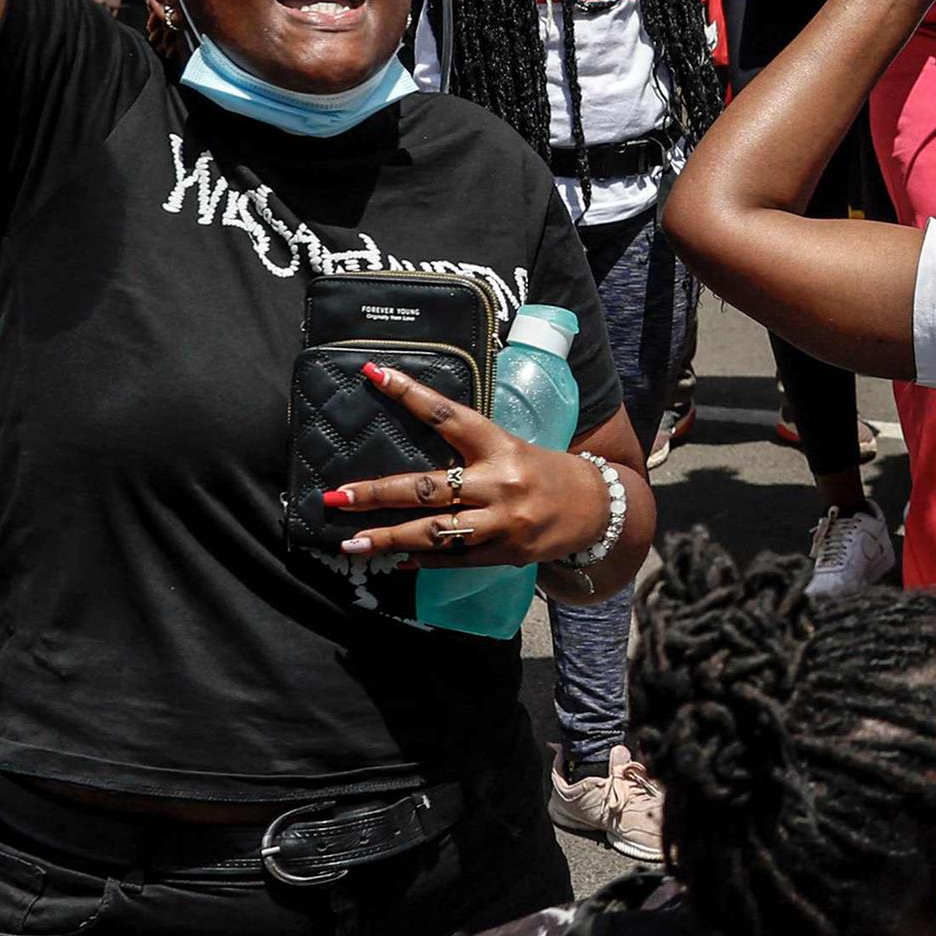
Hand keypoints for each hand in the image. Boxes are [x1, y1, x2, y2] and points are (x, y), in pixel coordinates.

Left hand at [326, 363, 615, 567]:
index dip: (409, 393)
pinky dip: (421, 560)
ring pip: (435, 531)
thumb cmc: (547, 472)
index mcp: (500, 445)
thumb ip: (470, 449)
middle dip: (378, 493)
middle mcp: (499, 482)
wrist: (598, 508)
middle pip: (429, 487)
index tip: (373, 375)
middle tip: (338, 496)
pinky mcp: (505, 552)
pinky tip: (394, 560)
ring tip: (351, 543)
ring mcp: (502, 521)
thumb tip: (418, 447)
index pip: (447, 415)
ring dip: (389, 537)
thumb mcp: (512, 448)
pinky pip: (454, 558)